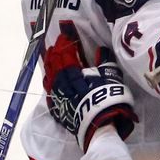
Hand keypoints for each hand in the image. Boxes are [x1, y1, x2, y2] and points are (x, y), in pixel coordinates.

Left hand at [43, 24, 136, 150]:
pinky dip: (49, 83)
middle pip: (54, 65)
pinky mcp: (59, 108)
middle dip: (55, 53)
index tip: (65, 36)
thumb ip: (104, 61)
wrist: (101, 124)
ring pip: (49, 77)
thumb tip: (101, 50)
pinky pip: (50, 93)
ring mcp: (58, 96)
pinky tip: (48, 80)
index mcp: (73, 72)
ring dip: (49, 66)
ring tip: (49, 58)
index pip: (66, 54)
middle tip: (55, 45)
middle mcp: (62, 83)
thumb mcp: (110, 76)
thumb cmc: (107, 97)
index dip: (65, 44)